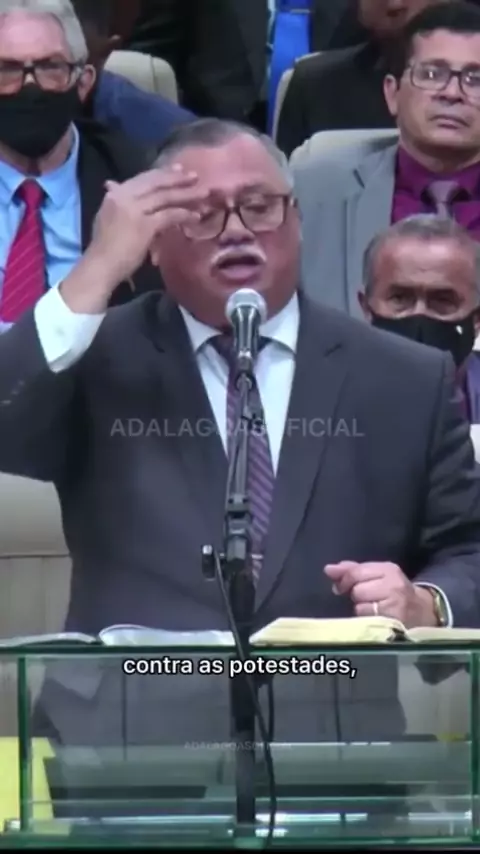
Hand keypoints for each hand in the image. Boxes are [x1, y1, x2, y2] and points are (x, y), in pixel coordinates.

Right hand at [88, 165, 206, 291]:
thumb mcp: (106, 216)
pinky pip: (169, 216)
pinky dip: (184, 215)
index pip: (142, 178)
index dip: (162, 173)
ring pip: (165, 197)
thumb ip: (117, 201)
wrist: (100, 265)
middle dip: (177, 179)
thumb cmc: (104, 247)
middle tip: (195, 177)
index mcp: (115, 194)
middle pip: (155, 183)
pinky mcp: (145, 226)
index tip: (178, 170)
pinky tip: (195, 217)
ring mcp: (134, 210)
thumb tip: (112, 185)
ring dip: (186, 195)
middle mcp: (124, 197)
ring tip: (203, 194)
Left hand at [324, 561, 436, 627]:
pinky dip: (367, 620)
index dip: (344, 581)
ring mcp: (396, 604)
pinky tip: (376, 618)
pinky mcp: (394, 621)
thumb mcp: (377, 575)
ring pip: (360, 606)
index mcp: (388, 569)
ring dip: (361, 609)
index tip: (341, 588)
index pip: (356, 572)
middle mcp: (394, 584)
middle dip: (356, 596)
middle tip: (366, 599)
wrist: (423, 612)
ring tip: (373, 609)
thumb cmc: (393, 591)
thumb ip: (352, 570)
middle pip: (357, 589)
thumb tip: (328, 569)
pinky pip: (367, 619)